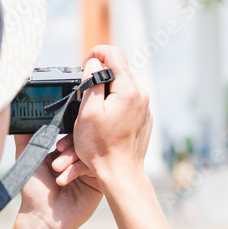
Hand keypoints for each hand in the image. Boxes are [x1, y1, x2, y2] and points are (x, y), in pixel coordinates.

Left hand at [14, 133, 101, 228]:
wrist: (42, 217)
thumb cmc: (34, 190)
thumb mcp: (27, 156)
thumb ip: (25, 134)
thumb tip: (21, 113)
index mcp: (65, 152)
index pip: (73, 133)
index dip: (68, 133)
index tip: (57, 144)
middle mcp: (79, 160)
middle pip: (83, 140)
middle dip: (69, 147)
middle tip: (57, 157)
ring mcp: (90, 171)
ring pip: (89, 152)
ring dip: (71, 160)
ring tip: (57, 172)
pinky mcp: (99, 183)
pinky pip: (95, 167)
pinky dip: (78, 170)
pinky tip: (64, 180)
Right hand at [55, 46, 151, 186]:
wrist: (121, 174)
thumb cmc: (101, 148)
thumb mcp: (87, 112)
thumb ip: (91, 82)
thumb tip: (93, 63)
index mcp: (128, 90)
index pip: (114, 54)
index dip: (95, 54)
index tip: (84, 67)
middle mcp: (141, 95)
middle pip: (117, 73)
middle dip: (97, 80)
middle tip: (83, 99)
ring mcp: (145, 108)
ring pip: (121, 90)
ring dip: (104, 96)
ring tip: (92, 116)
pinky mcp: (144, 119)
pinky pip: (127, 104)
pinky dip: (113, 108)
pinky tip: (104, 125)